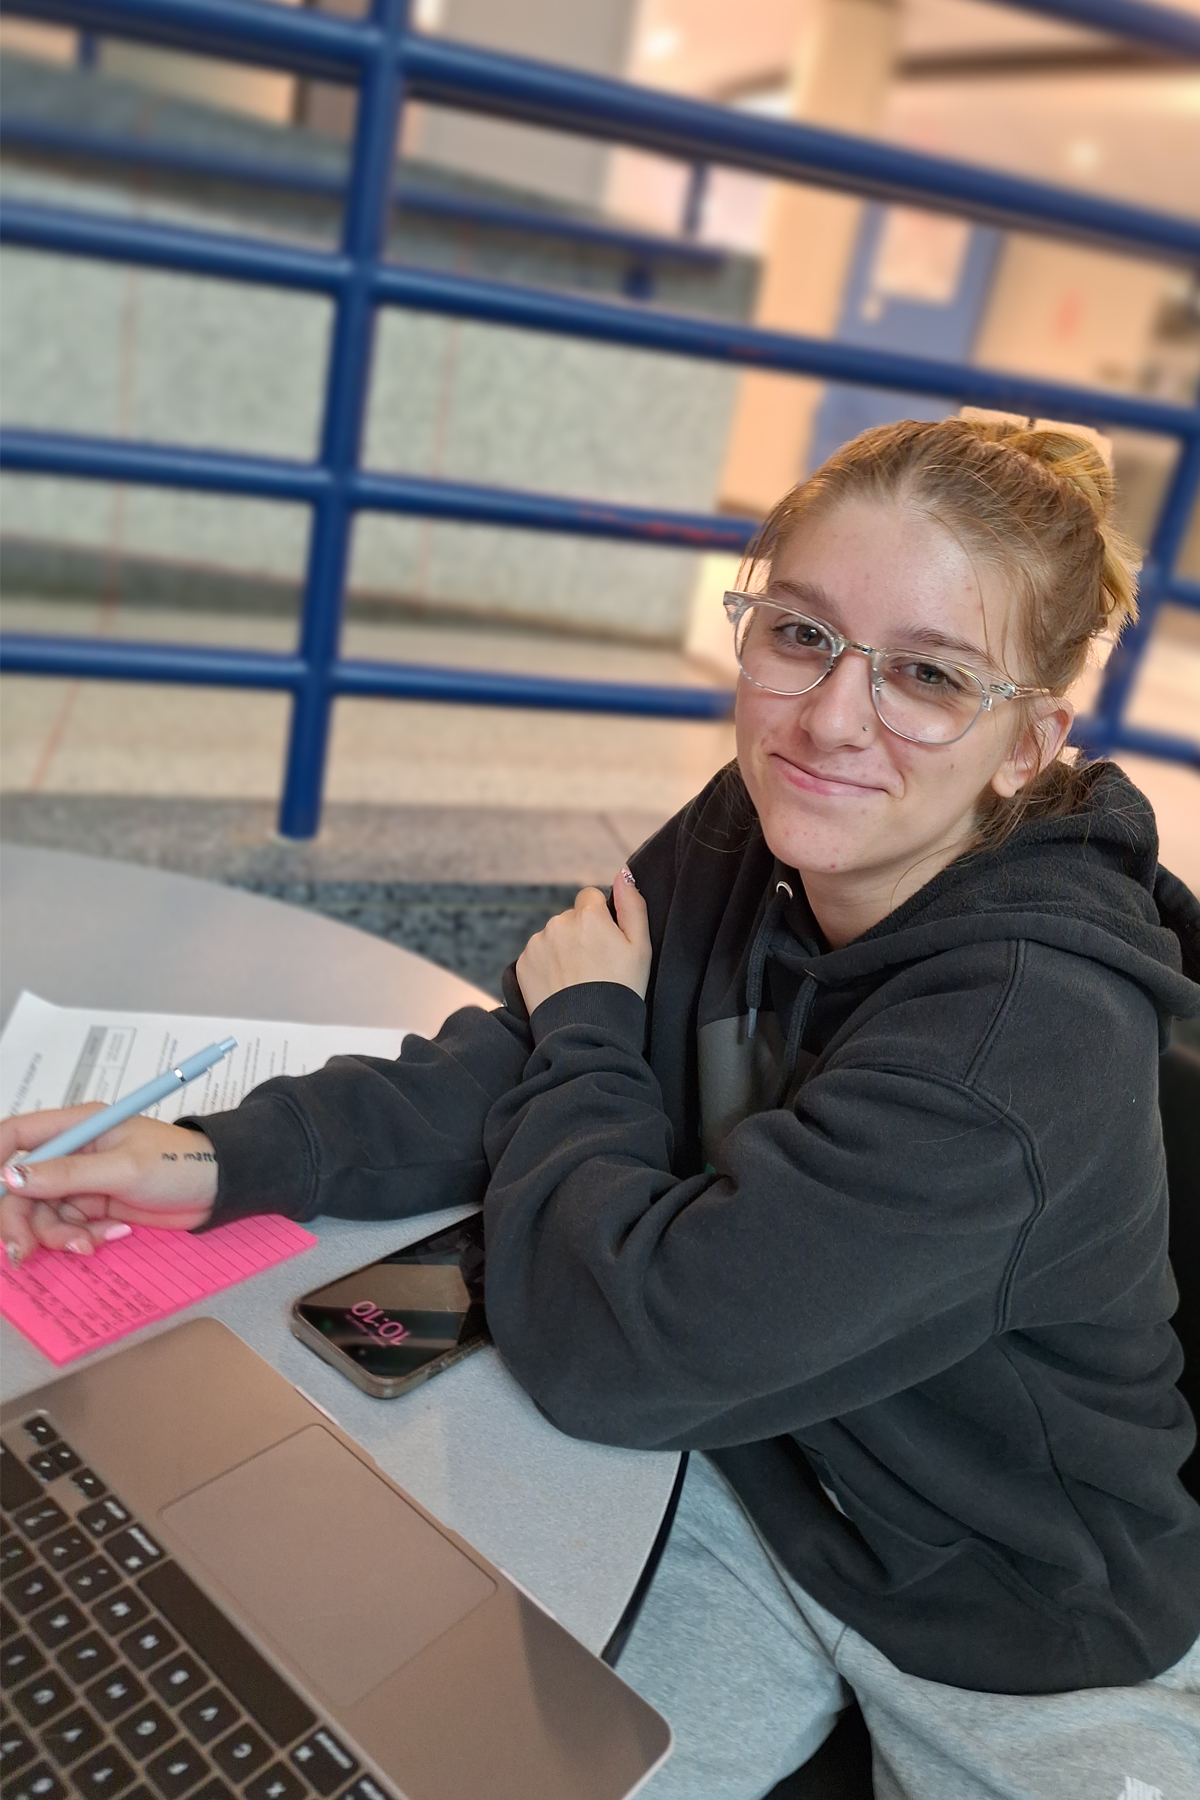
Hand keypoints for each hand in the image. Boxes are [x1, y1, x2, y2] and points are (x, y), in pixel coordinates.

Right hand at [0, 1107, 218, 1263]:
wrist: (218, 1189)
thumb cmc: (179, 1163)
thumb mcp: (123, 1168)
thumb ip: (67, 1175)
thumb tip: (11, 1177)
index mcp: (78, 1126)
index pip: (16, 1135)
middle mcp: (74, 1152)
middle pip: (22, 1186)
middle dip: (21, 1220)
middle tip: (24, 1252)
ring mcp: (82, 1181)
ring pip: (43, 1214)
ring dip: (58, 1235)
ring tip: (88, 1245)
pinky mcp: (95, 1207)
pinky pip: (68, 1228)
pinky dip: (81, 1238)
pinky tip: (110, 1236)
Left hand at [516, 868, 650, 1015]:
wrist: (588, 1032)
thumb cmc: (621, 989)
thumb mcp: (640, 947)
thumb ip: (632, 905)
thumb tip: (623, 873)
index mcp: (588, 915)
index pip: (590, 897)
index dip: (600, 919)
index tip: (606, 942)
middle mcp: (558, 923)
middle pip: (570, 918)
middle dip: (580, 935)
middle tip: (594, 967)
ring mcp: (537, 944)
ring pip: (552, 936)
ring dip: (562, 950)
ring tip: (576, 979)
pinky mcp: (523, 964)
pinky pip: (537, 955)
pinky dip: (546, 966)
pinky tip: (560, 986)